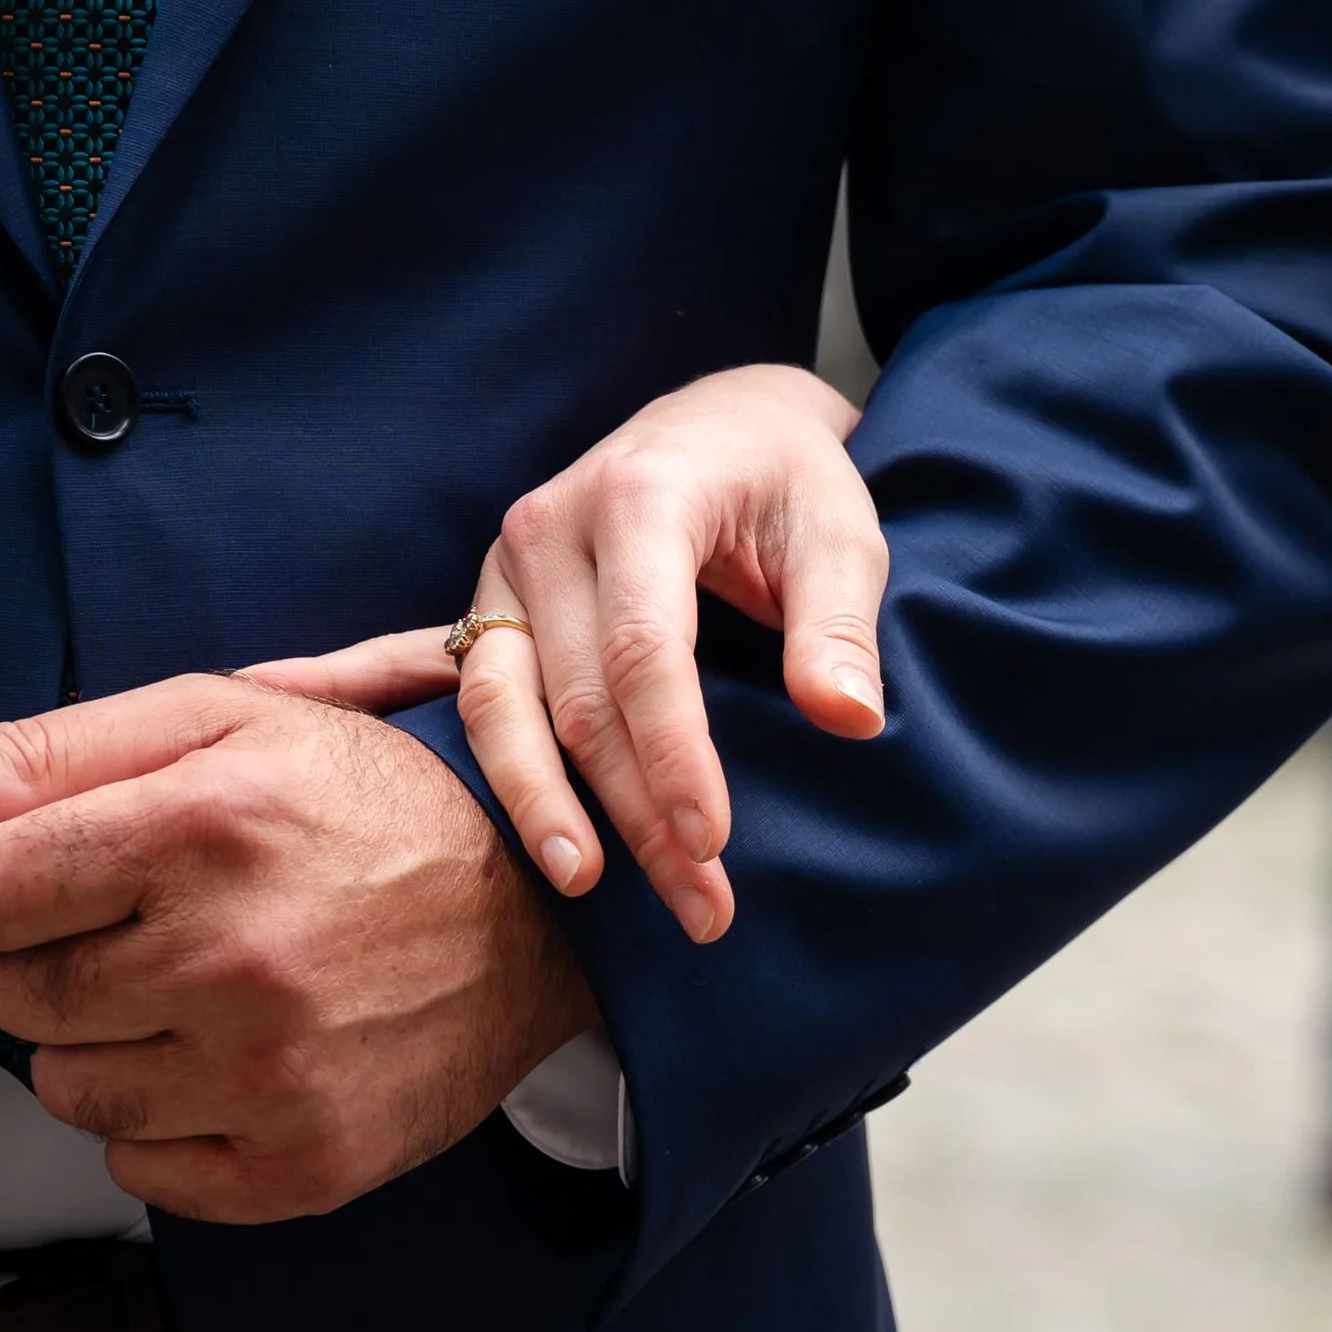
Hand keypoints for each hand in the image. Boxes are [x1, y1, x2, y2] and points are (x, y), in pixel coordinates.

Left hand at [0, 675, 598, 1222]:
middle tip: (161, 932)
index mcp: (207, 827)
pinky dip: (169, 1123)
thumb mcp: (230, 724)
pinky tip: (237, 1063)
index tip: (61, 882)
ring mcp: (272, 1075)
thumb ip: (58, 750)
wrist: (544, 923)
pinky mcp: (302, 1164)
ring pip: (70, 1092)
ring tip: (205, 996)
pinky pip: (141, 1170)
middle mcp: (237, 957)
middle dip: (62, 963)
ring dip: (112, 1045)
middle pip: (15, 1000)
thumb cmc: (376, 810)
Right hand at [244, 364, 888, 944]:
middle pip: (579, 698)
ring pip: (502, 707)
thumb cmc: (788, 481)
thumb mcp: (840, 531)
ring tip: (588, 887)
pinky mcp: (491, 602)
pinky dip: (512, 775)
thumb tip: (851, 720)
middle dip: (636, 813)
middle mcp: (551, 525)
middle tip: (701, 907)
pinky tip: (546, 840)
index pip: (644, 649)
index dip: (675, 756)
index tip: (715, 842)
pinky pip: (480, 699)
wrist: (721, 424)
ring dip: (547, 810)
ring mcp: (507, 564)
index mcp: (641, 495)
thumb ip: (840, 623)